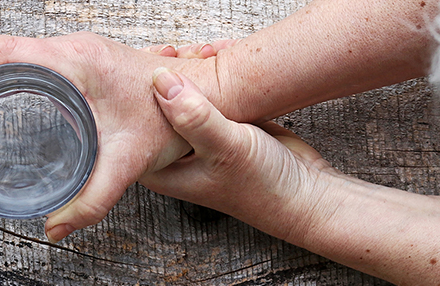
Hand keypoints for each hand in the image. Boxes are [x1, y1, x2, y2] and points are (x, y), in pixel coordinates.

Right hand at [0, 33, 220, 242]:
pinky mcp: (86, 58)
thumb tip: (56, 228)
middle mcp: (74, 48)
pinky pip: (35, 57)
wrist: (204, 93)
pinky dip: (11, 75)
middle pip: (2, 50)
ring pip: (17, 50)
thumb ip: (92, 200)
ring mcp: (80, 49)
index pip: (3, 54)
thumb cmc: (169, 120)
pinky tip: (9, 102)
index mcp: (76, 62)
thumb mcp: (126, 163)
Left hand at [140, 67, 350, 241]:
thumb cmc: (264, 185)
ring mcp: (198, 136)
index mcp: (162, 168)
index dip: (138, 87)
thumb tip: (160, 79)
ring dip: (195, 67)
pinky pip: (210, 90)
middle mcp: (176, 152)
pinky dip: (217, 71)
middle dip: (170, 71)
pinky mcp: (221, 123)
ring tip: (208, 51)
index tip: (154, 58)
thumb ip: (193, 116)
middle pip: (157, 102)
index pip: (133, 122)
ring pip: (185, 92)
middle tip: (183, 51)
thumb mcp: (226, 148)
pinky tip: (223, 53)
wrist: (306, 190)